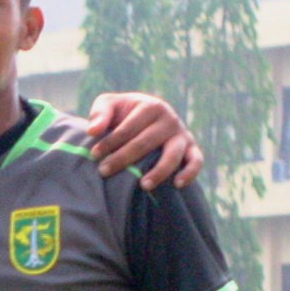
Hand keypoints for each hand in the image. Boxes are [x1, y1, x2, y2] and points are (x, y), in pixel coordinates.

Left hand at [85, 94, 203, 189]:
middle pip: (146, 143)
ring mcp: (181, 135)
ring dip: (159, 171)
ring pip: (173, 154)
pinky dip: (190, 172)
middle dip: (123, 159)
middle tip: (104, 171)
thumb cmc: (124, 114)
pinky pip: (196, 161)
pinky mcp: (191, 148)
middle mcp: (169, 119)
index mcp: (151, 106)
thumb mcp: (110, 105)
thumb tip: (93, 131)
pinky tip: (177, 184)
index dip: (110, 142)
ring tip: (143, 185)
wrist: (145, 119)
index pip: (128, 128)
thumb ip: (100, 113)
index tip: (93, 155)